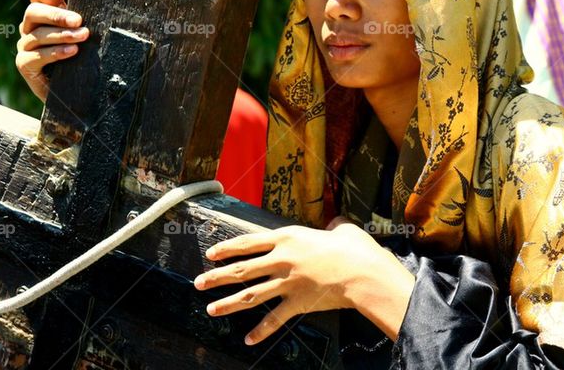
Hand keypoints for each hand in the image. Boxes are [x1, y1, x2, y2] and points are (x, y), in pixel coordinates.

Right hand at [15, 0, 87, 101]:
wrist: (77, 90)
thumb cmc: (81, 54)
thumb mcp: (82, 27)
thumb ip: (78, 3)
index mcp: (43, 13)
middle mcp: (30, 27)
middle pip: (33, 11)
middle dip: (56, 15)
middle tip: (79, 20)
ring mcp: (25, 46)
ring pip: (37, 35)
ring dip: (62, 35)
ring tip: (83, 37)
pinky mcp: (25, 65)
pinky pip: (36, 56)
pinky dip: (55, 52)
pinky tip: (72, 51)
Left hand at [193, 221, 413, 345]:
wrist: (364, 274)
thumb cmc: (356, 249)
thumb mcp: (342, 229)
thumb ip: (333, 227)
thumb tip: (336, 225)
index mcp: (289, 237)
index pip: (249, 242)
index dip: (227, 248)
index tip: (211, 253)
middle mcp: (282, 260)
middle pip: (242, 269)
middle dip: (217, 276)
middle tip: (199, 282)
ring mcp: (287, 283)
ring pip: (250, 295)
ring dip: (228, 303)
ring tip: (211, 309)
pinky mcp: (297, 303)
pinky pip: (275, 320)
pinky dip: (261, 331)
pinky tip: (248, 339)